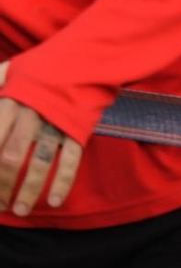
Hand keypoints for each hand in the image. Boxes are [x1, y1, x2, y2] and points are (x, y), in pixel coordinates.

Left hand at [0, 65, 84, 215]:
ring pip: (39, 163)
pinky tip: (53, 201)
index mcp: (10, 99)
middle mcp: (32, 113)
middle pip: (11, 157)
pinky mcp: (78, 129)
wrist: (85, 57)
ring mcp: (57, 122)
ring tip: (19, 211)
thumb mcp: (8, 71)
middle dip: (1, 185)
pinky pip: (70, 160)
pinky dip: (62, 182)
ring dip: (27, 190)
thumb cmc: (40, 67)